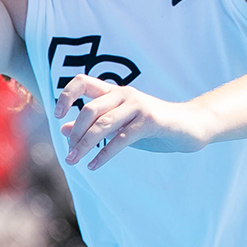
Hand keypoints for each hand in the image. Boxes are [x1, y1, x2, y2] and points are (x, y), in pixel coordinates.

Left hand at [55, 76, 216, 169]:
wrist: (189, 126)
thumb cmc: (151, 125)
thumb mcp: (119, 123)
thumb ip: (93, 124)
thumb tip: (64, 129)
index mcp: (114, 92)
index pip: (82, 81)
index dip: (66, 96)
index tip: (57, 115)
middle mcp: (124, 94)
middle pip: (89, 109)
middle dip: (75, 133)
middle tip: (68, 154)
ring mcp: (138, 106)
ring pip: (103, 124)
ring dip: (84, 145)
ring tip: (73, 161)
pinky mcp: (150, 121)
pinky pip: (121, 138)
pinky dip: (104, 154)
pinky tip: (94, 165)